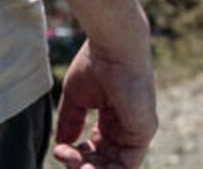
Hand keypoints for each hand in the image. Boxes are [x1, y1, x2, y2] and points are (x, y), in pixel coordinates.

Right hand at [52, 38, 156, 168]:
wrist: (112, 46)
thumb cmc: (95, 63)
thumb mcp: (76, 98)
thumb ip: (70, 122)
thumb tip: (62, 145)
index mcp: (114, 118)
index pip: (98, 150)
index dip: (78, 156)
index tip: (59, 150)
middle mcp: (127, 127)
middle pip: (105, 162)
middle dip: (80, 164)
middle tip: (63, 155)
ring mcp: (137, 131)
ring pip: (115, 167)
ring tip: (71, 160)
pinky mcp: (143, 132)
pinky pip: (127, 166)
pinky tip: (85, 165)